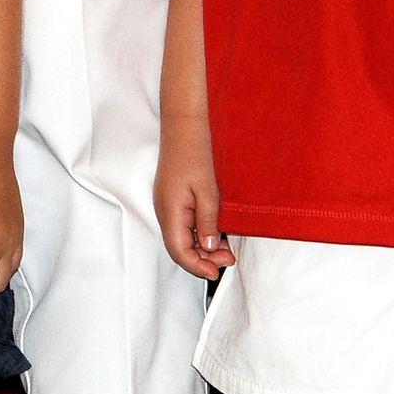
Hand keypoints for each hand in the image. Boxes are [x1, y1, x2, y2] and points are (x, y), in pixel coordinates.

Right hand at [154, 117, 232, 280]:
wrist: (186, 122)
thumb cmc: (195, 150)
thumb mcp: (208, 190)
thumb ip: (207, 221)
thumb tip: (207, 247)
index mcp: (170, 211)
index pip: (179, 251)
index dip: (198, 266)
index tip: (218, 272)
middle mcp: (164, 209)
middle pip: (180, 246)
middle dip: (203, 258)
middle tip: (229, 257)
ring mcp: (168, 202)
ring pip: (183, 235)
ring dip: (203, 245)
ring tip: (226, 245)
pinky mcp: (173, 196)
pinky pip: (184, 222)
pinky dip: (199, 231)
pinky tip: (215, 228)